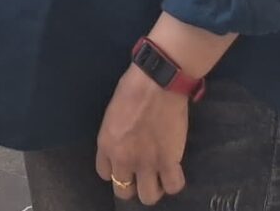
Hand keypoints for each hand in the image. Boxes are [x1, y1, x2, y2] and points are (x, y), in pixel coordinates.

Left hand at [95, 69, 189, 206]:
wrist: (157, 83)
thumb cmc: (133, 89)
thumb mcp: (112, 115)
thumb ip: (116, 136)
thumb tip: (125, 145)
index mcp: (106, 145)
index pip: (105, 174)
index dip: (117, 171)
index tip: (126, 165)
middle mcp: (123, 160)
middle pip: (124, 192)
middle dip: (133, 185)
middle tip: (143, 174)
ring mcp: (146, 163)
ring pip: (149, 197)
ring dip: (154, 188)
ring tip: (160, 176)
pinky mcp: (169, 161)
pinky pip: (173, 186)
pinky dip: (174, 182)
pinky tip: (174, 172)